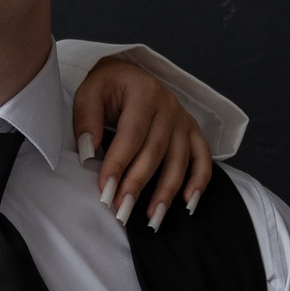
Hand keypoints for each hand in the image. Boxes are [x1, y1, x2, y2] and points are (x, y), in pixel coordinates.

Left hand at [71, 55, 214, 228]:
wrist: (126, 72)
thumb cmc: (106, 86)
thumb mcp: (88, 93)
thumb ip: (86, 120)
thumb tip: (88, 153)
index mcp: (143, 92)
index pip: (131, 134)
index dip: (118, 164)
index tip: (105, 191)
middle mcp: (168, 105)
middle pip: (155, 151)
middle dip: (138, 183)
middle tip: (122, 211)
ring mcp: (183, 118)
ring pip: (179, 159)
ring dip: (167, 191)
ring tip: (152, 218)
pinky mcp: (192, 130)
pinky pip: (203, 156)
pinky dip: (200, 180)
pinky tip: (188, 203)